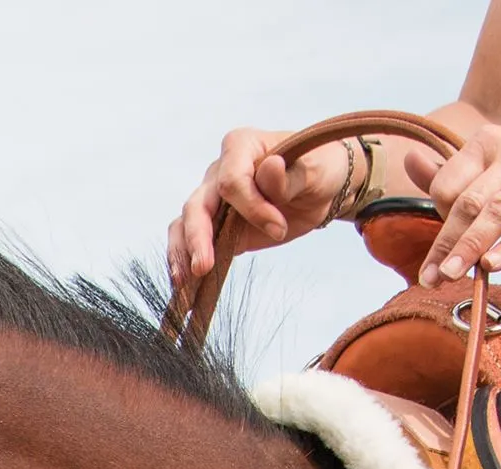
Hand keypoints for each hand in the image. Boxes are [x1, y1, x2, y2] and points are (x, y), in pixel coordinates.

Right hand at [168, 130, 353, 286]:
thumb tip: (269, 168)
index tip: (277, 228)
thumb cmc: (317, 169)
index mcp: (241, 147)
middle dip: (198, 238)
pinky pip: (189, 244)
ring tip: (186, 284)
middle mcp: (219, 172)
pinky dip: (186, 266)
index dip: (250, 207)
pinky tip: (186, 289)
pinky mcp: (214, 228)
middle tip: (204, 268)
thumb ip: (289, 175)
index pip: (231, 181)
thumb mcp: (314, 169)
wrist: (319, 188)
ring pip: (183, 226)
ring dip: (182, 255)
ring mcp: (212, 201)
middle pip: (196, 206)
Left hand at [408, 110, 500, 284]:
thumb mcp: (495, 153)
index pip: (447, 185)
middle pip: (468, 203)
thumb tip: (408, 162)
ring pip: (497, 213)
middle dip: (445, 243)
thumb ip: (451, 168)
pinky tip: (492, 264)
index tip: (442, 240)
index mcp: (487, 142)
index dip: (438, 215)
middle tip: (429, 277)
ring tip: (450, 275)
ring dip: (469, 247)